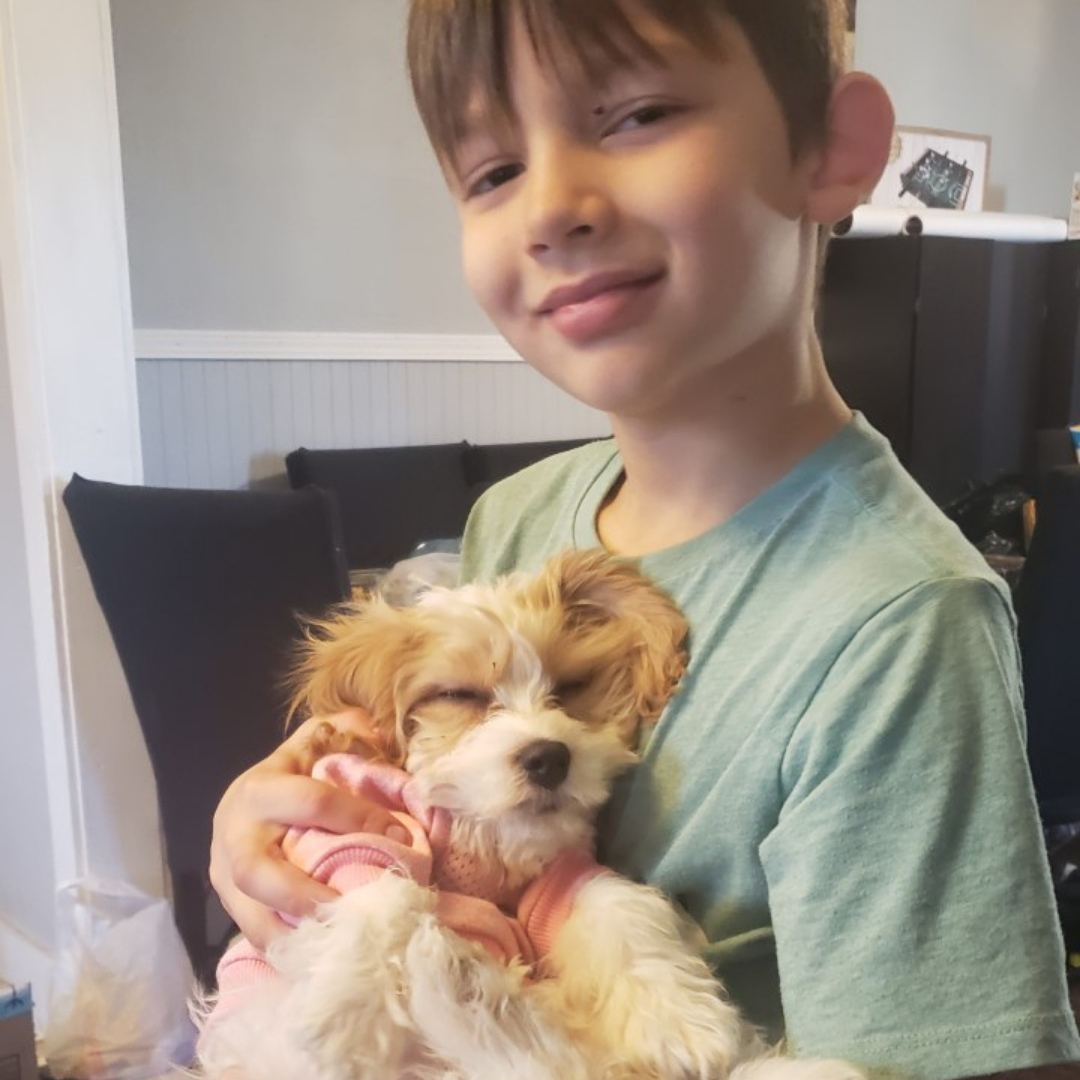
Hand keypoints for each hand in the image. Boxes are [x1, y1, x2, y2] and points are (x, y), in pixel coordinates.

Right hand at [209, 709, 405, 949]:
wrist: (239, 803)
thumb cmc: (289, 775)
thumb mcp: (309, 745)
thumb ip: (340, 732)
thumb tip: (378, 728)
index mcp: (260, 789)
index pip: (312, 802)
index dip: (358, 818)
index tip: (400, 836)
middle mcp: (235, 834)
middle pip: (257, 872)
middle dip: (304, 895)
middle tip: (352, 910)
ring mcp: (223, 874)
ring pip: (249, 913)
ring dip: (292, 934)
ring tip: (336, 946)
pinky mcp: (227, 903)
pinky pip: (252, 933)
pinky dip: (284, 949)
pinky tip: (317, 960)